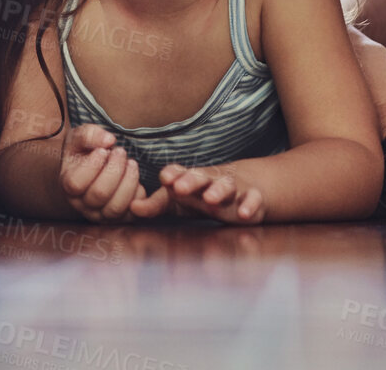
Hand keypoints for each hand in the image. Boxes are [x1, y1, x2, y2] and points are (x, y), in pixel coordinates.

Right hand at [60, 124, 146, 221]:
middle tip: (120, 151)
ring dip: (128, 180)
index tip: (102, 151)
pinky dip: (138, 192)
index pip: (76, 183)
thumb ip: (89, 135)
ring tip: (131, 162)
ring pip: (116, 207)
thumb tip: (109, 140)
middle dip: (114, 169)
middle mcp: (83, 204)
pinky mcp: (121, 218)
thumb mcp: (80, 137)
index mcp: (68, 185)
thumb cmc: (85, 151)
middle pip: (99, 194)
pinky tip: (133, 175)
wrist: (95, 166)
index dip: (92, 166)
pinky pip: (133, 211)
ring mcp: (102, 215)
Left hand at [131, 163, 263, 223]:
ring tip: (210, 199)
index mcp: (191, 179)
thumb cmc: (201, 196)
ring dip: (219, 190)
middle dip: (191, 181)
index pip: (180, 172)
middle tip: (179, 188)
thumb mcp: (177, 202)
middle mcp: (210, 181)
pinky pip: (253, 200)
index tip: (166, 179)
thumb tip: (131, 208)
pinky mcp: (252, 199)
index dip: (174, 174)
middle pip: (201, 176)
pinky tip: (243, 213)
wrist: (243, 188)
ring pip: (227, 185)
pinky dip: (250, 205)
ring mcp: (233, 189)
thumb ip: (155, 205)